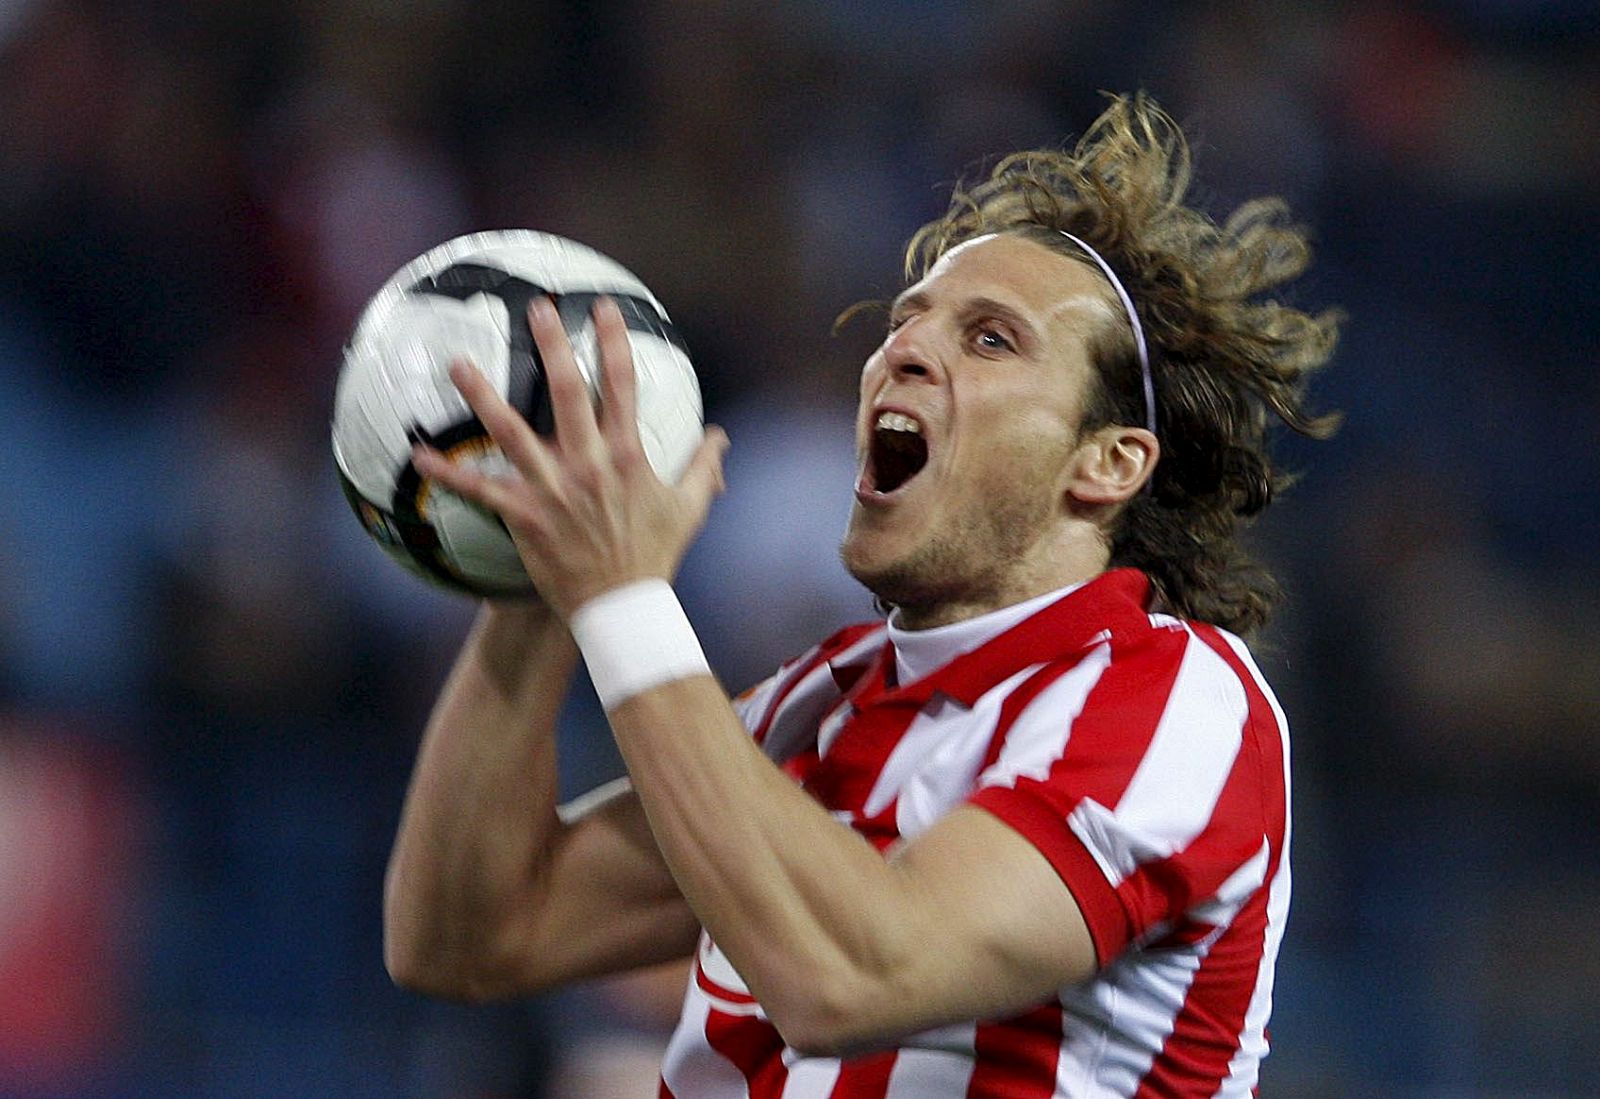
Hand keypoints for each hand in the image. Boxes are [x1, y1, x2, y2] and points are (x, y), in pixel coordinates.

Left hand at [412, 295, 728, 618]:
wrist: (623, 606)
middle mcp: (589, 464)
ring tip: (458, 363)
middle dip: (551, 345)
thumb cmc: (655, 555)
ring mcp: (553, 489)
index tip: (602, 308)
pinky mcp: (526, 516)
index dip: (612, 342)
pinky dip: (449, 474)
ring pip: (512, 432)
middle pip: (565, 392)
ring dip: (482, 396)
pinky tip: (419, 456)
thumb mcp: (690, 507)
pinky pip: (481, 491)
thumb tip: (720, 436)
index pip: (621, 385)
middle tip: (535, 308)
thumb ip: (704, 466)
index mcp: (627, 455)